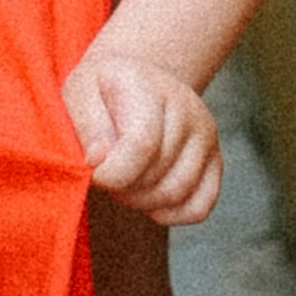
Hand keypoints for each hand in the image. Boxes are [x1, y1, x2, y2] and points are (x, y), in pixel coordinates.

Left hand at [64, 32, 223, 223]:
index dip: (111, 173)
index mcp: (150, 88)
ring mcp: (206, 137)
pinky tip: (147, 196)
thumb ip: (87, 126)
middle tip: (106, 173)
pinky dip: (168, 214)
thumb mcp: (79, 93)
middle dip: (122, 188)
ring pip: (175, 195)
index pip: (142, 145)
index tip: (94, 170)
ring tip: (124, 181)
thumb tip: (100, 161)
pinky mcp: (216, 162)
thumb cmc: (103, 91)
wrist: (138, 81)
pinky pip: (198, 207)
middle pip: (156, 176)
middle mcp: (188, 110)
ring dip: (141, 201)